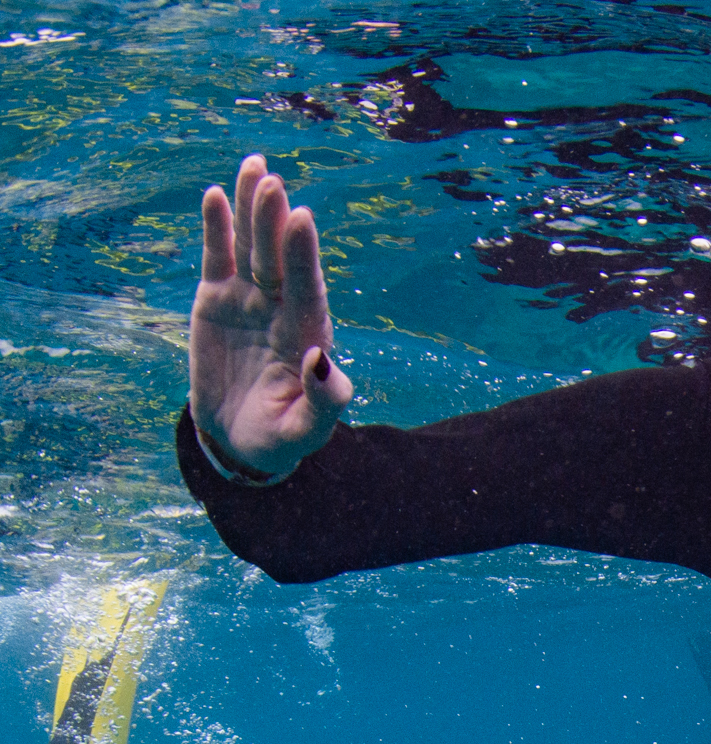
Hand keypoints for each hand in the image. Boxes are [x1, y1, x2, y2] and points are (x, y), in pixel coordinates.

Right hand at [188, 154, 353, 477]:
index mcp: (308, 334)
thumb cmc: (282, 436)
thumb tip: (322, 361)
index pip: (306, 288)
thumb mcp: (306, 429)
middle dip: (274, 221)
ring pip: (251, 247)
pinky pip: (218, 258)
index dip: (302, 254)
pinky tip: (216, 195)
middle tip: (273, 181)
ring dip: (251, 209)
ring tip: (254, 167)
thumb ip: (324, 400)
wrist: (241, 439)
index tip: (301, 218)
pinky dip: (216, 228)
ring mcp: (250, 300)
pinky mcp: (217, 299)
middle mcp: (282, 308)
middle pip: (278, 258)